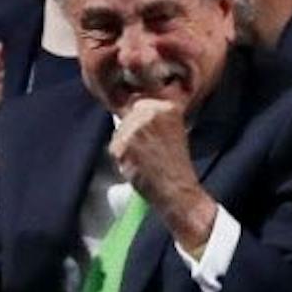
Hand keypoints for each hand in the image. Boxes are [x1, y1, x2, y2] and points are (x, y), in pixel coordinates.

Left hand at [109, 97, 216, 252]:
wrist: (177, 189)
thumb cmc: (175, 166)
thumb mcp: (173, 130)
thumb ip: (155, 117)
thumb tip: (131, 107)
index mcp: (166, 106)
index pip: (138, 101)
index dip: (138, 120)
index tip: (148, 137)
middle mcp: (151, 111)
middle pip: (126, 115)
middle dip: (130, 132)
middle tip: (146, 152)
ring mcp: (137, 126)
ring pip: (119, 131)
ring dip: (125, 146)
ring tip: (143, 160)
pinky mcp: (125, 142)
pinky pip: (114, 147)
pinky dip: (121, 159)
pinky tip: (137, 166)